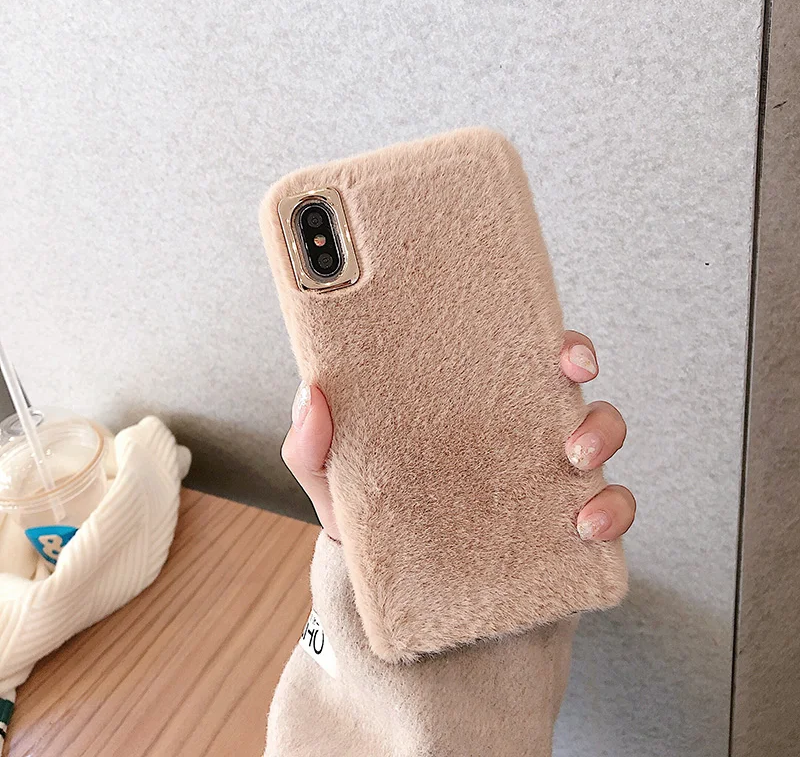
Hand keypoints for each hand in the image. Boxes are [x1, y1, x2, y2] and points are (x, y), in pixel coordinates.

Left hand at [281, 330, 635, 542]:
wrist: (399, 604)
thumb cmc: (374, 527)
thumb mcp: (337, 486)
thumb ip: (315, 449)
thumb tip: (311, 396)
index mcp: (468, 408)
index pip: (513, 355)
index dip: (545, 337)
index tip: (556, 341)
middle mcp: (514, 433)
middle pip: (568, 385)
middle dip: (581, 370)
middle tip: (569, 380)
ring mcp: (543, 478)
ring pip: (601, 434)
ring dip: (602, 434)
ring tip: (576, 459)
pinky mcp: (564, 527)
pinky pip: (611, 508)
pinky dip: (614, 510)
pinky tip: (587, 525)